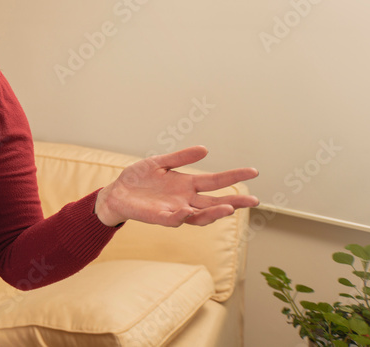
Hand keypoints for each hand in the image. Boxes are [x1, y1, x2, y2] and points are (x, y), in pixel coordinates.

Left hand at [94, 146, 258, 227]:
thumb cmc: (138, 179)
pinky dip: (181, 216)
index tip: (254, 171)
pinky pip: (172, 219)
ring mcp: (173, 210)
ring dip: (213, 213)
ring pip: (199, 215)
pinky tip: (187, 211)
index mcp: (187, 185)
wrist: (116, 192)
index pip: (215, 182)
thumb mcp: (159, 162)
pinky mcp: (158, 217)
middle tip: (254, 200)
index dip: (234, 176)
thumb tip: (205, 149)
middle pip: (215, 203)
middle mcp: (185, 200)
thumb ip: (181, 157)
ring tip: (229, 208)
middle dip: (234, 202)